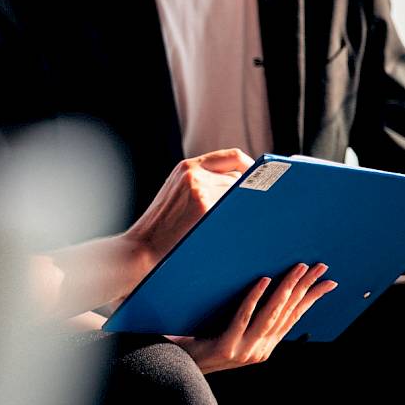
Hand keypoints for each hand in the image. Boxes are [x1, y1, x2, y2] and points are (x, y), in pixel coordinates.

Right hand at [125, 149, 251, 263]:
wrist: (142, 247)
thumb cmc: (162, 227)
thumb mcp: (177, 194)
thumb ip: (203, 183)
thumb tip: (242, 185)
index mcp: (187, 167)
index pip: (232, 157)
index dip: (250, 168)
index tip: (262, 182)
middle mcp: (192, 172)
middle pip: (241, 178)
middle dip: (248, 195)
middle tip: (250, 211)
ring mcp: (198, 188)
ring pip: (239, 195)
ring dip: (243, 210)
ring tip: (235, 225)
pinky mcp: (203, 206)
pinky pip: (234, 210)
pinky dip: (238, 220)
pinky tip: (231, 232)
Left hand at [169, 263, 338, 373]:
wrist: (177, 368)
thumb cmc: (200, 345)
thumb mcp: (230, 335)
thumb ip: (247, 322)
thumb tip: (263, 291)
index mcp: (264, 346)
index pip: (293, 318)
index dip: (311, 298)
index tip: (328, 281)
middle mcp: (259, 349)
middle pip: (287, 313)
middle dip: (306, 288)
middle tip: (320, 266)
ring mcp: (245, 349)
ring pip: (271, 314)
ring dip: (286, 288)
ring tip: (299, 268)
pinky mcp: (227, 345)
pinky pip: (243, 316)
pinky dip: (255, 297)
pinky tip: (264, 280)